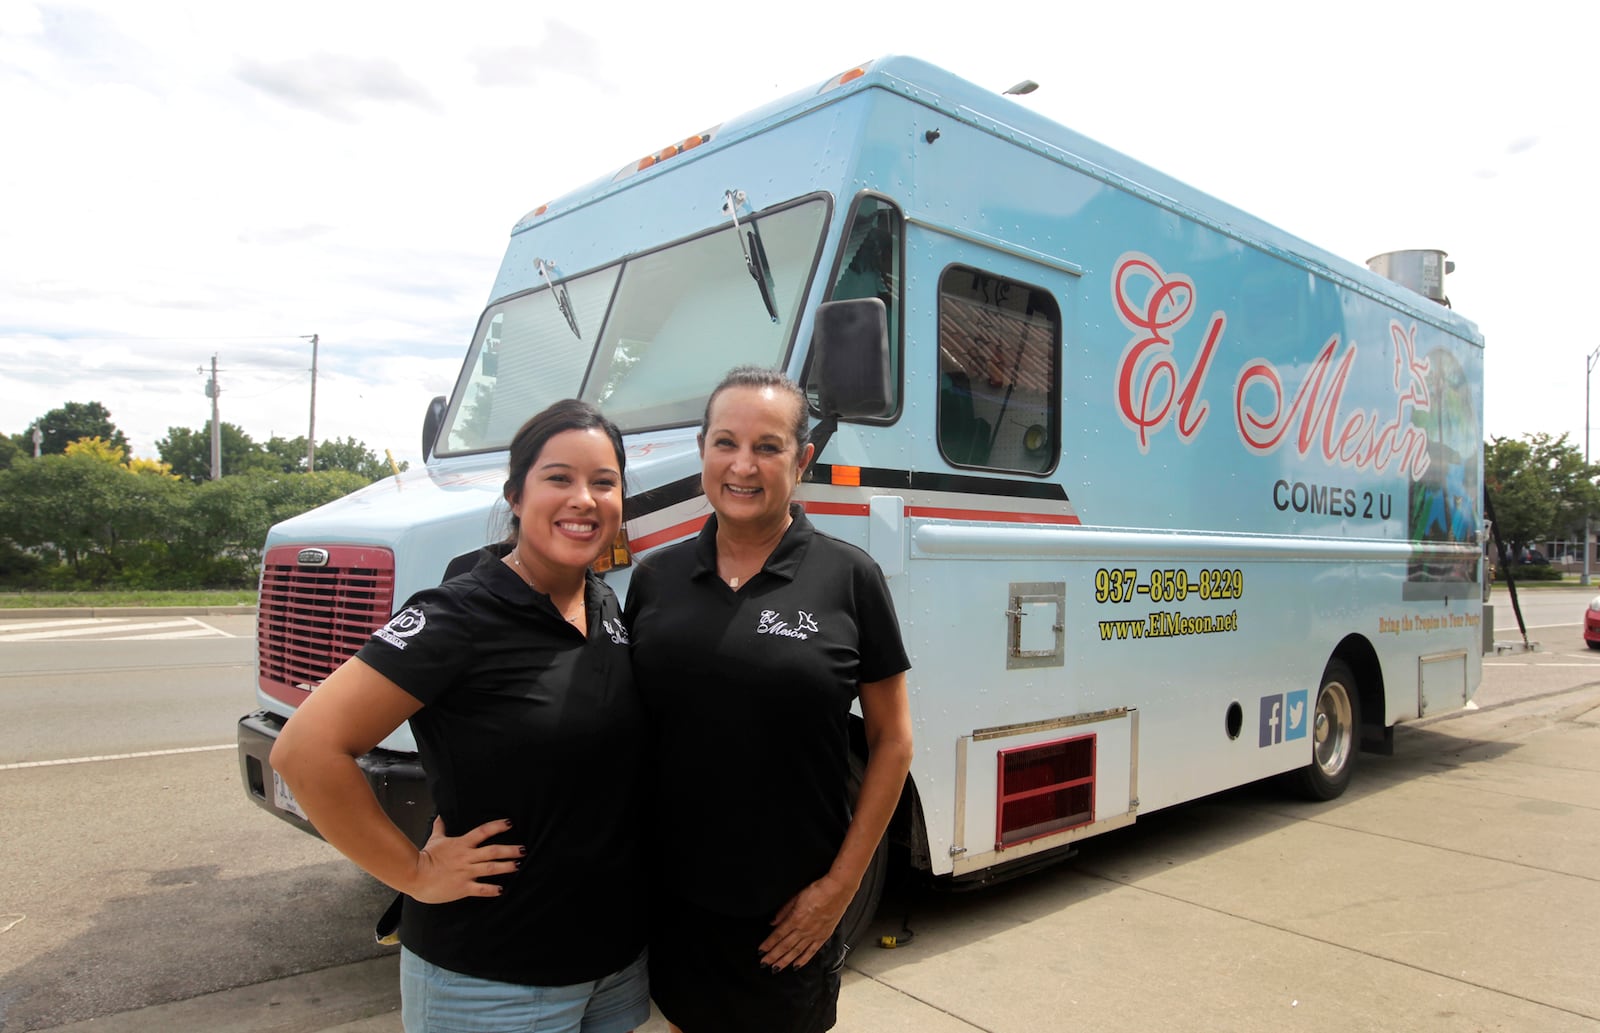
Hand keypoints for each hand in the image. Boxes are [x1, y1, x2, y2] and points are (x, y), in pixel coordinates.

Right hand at [405, 817, 522, 903]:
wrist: (415, 876)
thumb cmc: (425, 858)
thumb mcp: (435, 839)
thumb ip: (440, 827)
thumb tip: (440, 816)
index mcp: (462, 844)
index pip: (483, 831)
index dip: (497, 826)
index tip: (509, 824)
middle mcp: (467, 857)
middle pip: (493, 851)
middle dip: (510, 850)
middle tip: (523, 849)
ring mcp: (466, 872)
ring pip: (491, 868)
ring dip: (506, 866)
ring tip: (518, 865)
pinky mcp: (463, 887)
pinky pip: (482, 889)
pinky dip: (493, 890)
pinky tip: (502, 890)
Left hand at [759, 873, 852, 969]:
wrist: (838, 891)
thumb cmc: (818, 890)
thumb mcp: (796, 896)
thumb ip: (784, 911)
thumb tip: (773, 922)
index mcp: (795, 919)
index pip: (778, 935)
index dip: (768, 944)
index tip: (761, 951)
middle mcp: (804, 930)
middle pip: (785, 946)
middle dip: (773, 956)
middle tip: (764, 964)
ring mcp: (814, 935)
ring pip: (796, 951)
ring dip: (785, 961)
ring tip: (776, 968)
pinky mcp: (823, 936)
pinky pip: (811, 951)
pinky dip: (803, 960)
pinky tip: (796, 966)